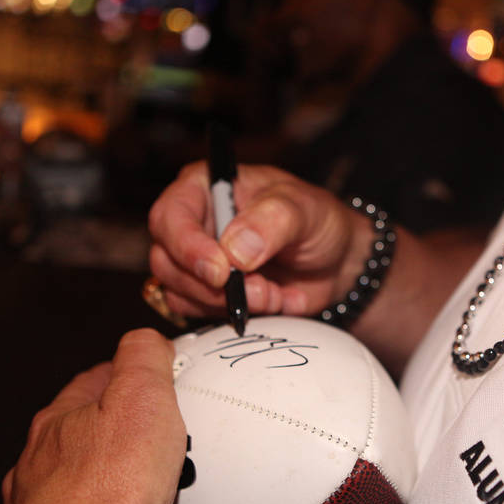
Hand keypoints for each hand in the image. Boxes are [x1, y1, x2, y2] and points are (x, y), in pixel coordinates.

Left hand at [0, 329, 184, 503]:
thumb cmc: (112, 486)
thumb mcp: (143, 399)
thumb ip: (143, 358)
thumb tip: (145, 339)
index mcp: (56, 423)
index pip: (87, 384)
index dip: (117, 376)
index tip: (138, 379)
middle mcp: (31, 465)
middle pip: (67, 438)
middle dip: (96, 435)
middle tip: (135, 442)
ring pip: (54, 490)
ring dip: (80, 487)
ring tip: (116, 497)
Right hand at [148, 162, 370, 318]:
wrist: (337, 262)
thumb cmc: (317, 222)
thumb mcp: (303, 210)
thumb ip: (270, 221)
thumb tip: (234, 249)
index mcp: (205, 187)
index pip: (170, 216)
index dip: (188, 247)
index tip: (220, 271)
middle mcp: (194, 223)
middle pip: (166, 260)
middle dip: (211, 285)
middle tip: (259, 288)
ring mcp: (197, 261)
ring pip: (178, 291)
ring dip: (225, 302)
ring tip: (270, 292)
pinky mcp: (207, 293)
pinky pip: (197, 312)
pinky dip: (231, 315)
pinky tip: (267, 301)